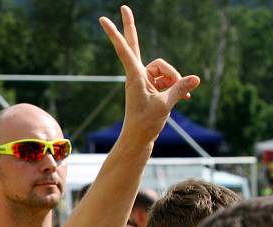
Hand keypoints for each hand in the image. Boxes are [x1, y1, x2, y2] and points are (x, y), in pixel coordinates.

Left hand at [100, 6, 199, 143]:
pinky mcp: (154, 86)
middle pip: (136, 45)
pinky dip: (178, 87)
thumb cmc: (146, 124)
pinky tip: (186, 99)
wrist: (139, 139)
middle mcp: (138, 74)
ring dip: (175, 80)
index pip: (124, 49)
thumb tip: (196, 78)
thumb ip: (180, 89)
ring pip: (166, 69)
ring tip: (175, 98)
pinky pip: (171, 79)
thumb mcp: (165, 106)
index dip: (116, 33)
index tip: (104, 19)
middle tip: (123, 6)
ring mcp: (146, 79)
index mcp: (134, 76)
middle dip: (131, 26)